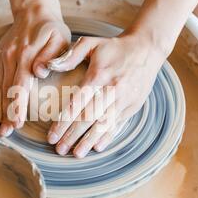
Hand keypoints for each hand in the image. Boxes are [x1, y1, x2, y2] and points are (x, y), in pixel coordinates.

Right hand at [0, 6, 70, 135]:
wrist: (33, 12)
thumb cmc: (51, 29)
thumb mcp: (58, 38)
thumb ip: (51, 55)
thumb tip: (38, 70)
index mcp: (26, 55)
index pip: (20, 86)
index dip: (18, 106)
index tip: (17, 123)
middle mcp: (10, 57)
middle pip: (7, 91)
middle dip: (6, 114)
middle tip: (6, 133)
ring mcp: (1, 57)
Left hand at [44, 34, 168, 157]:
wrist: (147, 48)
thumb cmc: (114, 47)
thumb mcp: (91, 43)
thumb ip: (70, 55)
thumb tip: (49, 66)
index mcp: (98, 75)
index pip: (77, 104)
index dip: (63, 122)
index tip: (52, 136)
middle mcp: (111, 90)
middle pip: (88, 118)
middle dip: (72, 136)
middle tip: (59, 150)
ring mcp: (123, 100)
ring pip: (103, 124)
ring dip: (89, 141)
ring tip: (76, 154)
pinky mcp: (132, 106)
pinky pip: (118, 124)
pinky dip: (107, 136)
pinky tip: (97, 147)